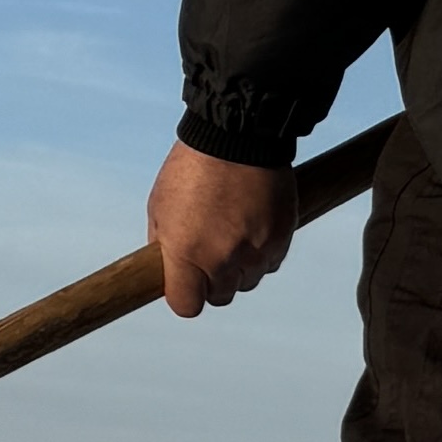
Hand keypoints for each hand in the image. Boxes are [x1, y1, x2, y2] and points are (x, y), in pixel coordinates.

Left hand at [148, 143, 295, 315]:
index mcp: (186, 255)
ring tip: (233, 230)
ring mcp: (255, 252)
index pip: (187, 306)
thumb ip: (164, 245)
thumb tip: (166, 269)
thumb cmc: (193, 168)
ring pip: (248, 280)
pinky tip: (252, 222)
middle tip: (210, 250)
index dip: (185, 296)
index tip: (185, 283)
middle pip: (220, 296)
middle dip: (213, 280)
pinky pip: (270, 260)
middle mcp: (223, 261)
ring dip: (240, 266)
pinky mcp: (280, 238)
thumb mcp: (160, 206)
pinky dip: (262, 249)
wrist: (238, 135)